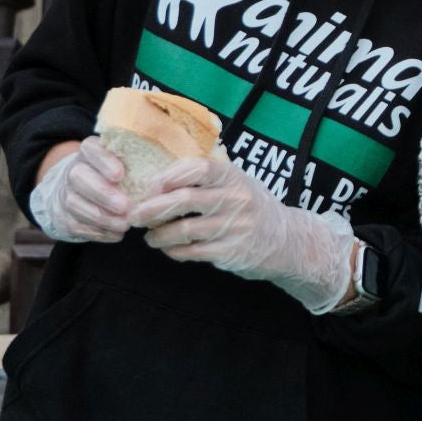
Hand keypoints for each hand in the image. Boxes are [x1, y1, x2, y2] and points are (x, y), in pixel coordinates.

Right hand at [28, 136, 130, 242]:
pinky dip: (98, 232)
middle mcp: (74, 170)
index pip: (91, 149)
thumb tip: (167, 174)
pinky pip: (76, 225)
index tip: (119, 174)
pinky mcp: (63, 217)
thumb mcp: (122, 164)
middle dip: (104, 194)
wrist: (77, 193)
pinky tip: (116, 234)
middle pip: (79, 178)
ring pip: (76, 204)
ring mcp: (65, 194)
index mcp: (89, 152)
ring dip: (102, 217)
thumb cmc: (112, 177)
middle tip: (126, 207)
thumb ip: (137, 164)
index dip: (104, 161)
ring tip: (125, 225)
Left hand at [130, 159, 355, 313]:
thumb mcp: (236, 183)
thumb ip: (206, 179)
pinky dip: (175, 251)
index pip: (197, 167)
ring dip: (159, 235)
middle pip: (184, 199)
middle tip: (134, 215)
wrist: (287, 240)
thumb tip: (157, 179)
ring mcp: (235, 227)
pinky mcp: (232, 252)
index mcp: (233, 177)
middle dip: (152, 208)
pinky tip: (169, 249)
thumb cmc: (251, 207)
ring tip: (149, 237)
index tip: (150, 187)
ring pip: (185, 230)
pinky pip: (193, 252)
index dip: (169, 175)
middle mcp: (235, 199)